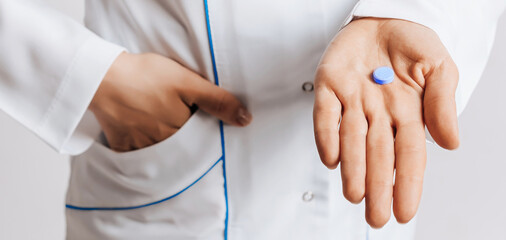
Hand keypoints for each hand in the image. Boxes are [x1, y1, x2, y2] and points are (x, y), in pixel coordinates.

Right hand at [90, 52, 251, 151]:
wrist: (103, 76)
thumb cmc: (147, 76)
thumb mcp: (188, 83)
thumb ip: (217, 101)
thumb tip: (245, 120)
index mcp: (181, 131)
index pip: (201, 140)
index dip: (205, 132)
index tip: (206, 127)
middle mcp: (163, 145)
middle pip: (182, 149)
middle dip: (188, 142)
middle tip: (183, 126)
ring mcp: (141, 147)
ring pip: (162, 153)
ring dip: (167, 147)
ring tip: (165, 129)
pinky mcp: (122, 145)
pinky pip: (137, 156)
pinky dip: (144, 150)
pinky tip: (145, 136)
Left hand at [313, 18, 458, 227]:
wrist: (385, 17)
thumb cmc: (413, 43)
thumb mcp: (439, 68)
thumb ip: (442, 104)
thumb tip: (451, 143)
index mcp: (407, 113)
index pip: (409, 156)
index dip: (408, 184)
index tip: (405, 212)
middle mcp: (377, 113)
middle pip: (378, 156)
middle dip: (377, 187)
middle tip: (375, 218)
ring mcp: (352, 101)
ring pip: (351, 141)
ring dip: (353, 169)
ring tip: (354, 195)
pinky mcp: (328, 87)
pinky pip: (325, 115)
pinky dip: (327, 136)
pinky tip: (332, 159)